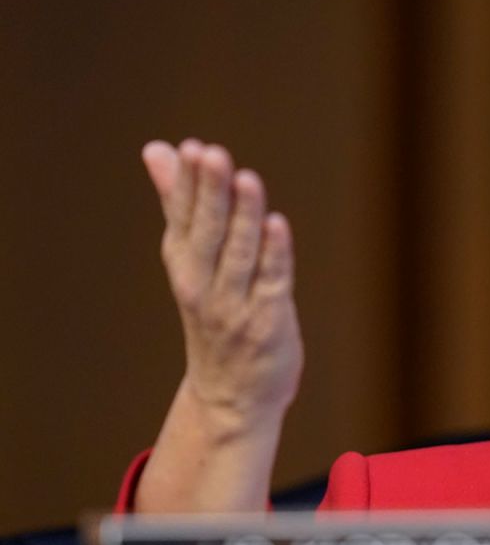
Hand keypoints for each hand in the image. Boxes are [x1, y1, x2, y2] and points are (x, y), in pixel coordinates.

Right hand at [141, 139, 302, 438]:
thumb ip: (177, 203)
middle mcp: (203, 285)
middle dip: (209, 193)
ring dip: (242, 216)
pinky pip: (271, 284)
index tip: (191, 147)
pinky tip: (277, 224)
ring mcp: (235, 306)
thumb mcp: (189, 259)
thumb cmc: (214, 316)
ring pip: (239, 255)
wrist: (230, 397)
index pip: (182, 217)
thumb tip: (157, 149)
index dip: (187, 184)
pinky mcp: (269, 323)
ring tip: (246, 178)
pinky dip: (274, 254)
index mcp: (184, 264)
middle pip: (206, 233)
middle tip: (212, 154)